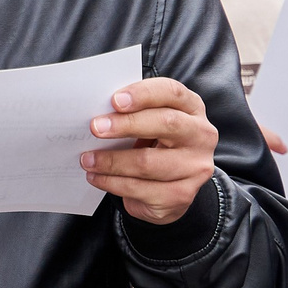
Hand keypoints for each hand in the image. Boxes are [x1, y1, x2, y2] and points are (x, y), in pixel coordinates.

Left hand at [83, 77, 218, 224]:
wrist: (170, 190)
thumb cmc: (154, 145)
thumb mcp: (149, 124)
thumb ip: (133, 113)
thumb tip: (98, 112)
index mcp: (192, 108)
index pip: (172, 92)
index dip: (144, 94)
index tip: (115, 100)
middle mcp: (200, 136)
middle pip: (166, 123)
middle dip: (127, 124)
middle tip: (95, 128)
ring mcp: (195, 167)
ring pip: (148, 163)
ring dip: (111, 161)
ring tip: (87, 159)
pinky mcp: (182, 195)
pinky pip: (141, 189)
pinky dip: (112, 183)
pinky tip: (95, 177)